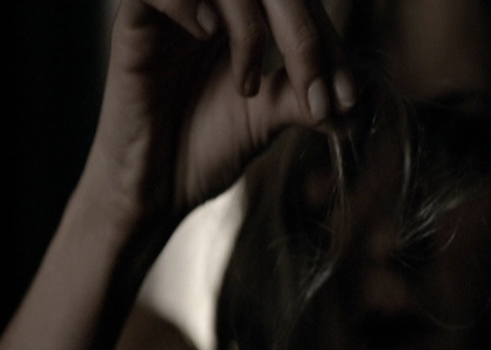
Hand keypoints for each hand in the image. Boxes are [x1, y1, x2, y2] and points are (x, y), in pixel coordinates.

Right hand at [77, 0, 356, 236]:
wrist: (154, 191)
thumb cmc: (201, 151)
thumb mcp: (265, 119)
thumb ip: (305, 98)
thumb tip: (357, 104)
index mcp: (241, 22)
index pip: (298, 3)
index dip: (328, 42)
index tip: (345, 99)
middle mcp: (210, 8)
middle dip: (304, 34)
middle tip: (317, 92)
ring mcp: (173, 14)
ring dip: (251, 26)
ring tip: (248, 86)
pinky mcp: (133, 26)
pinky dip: (190, 5)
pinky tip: (207, 39)